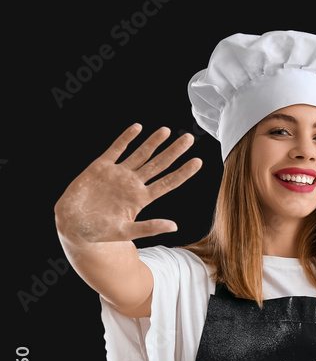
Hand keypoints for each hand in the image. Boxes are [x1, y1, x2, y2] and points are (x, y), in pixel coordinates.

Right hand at [54, 124, 201, 243]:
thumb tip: (175, 227)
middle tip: (189, 138)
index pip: (167, 182)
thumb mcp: (125, 232)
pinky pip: (116, 149)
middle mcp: (133, 183)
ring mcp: (118, 174)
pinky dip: (126, 138)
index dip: (183, 172)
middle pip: (158, 164)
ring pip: (140, 154)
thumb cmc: (98, 232)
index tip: (198, 162)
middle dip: (174, 151)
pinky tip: (137, 128)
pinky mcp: (100, 167)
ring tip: (167, 130)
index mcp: (141, 198)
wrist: (72, 225)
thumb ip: (149, 228)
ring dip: (153, 142)